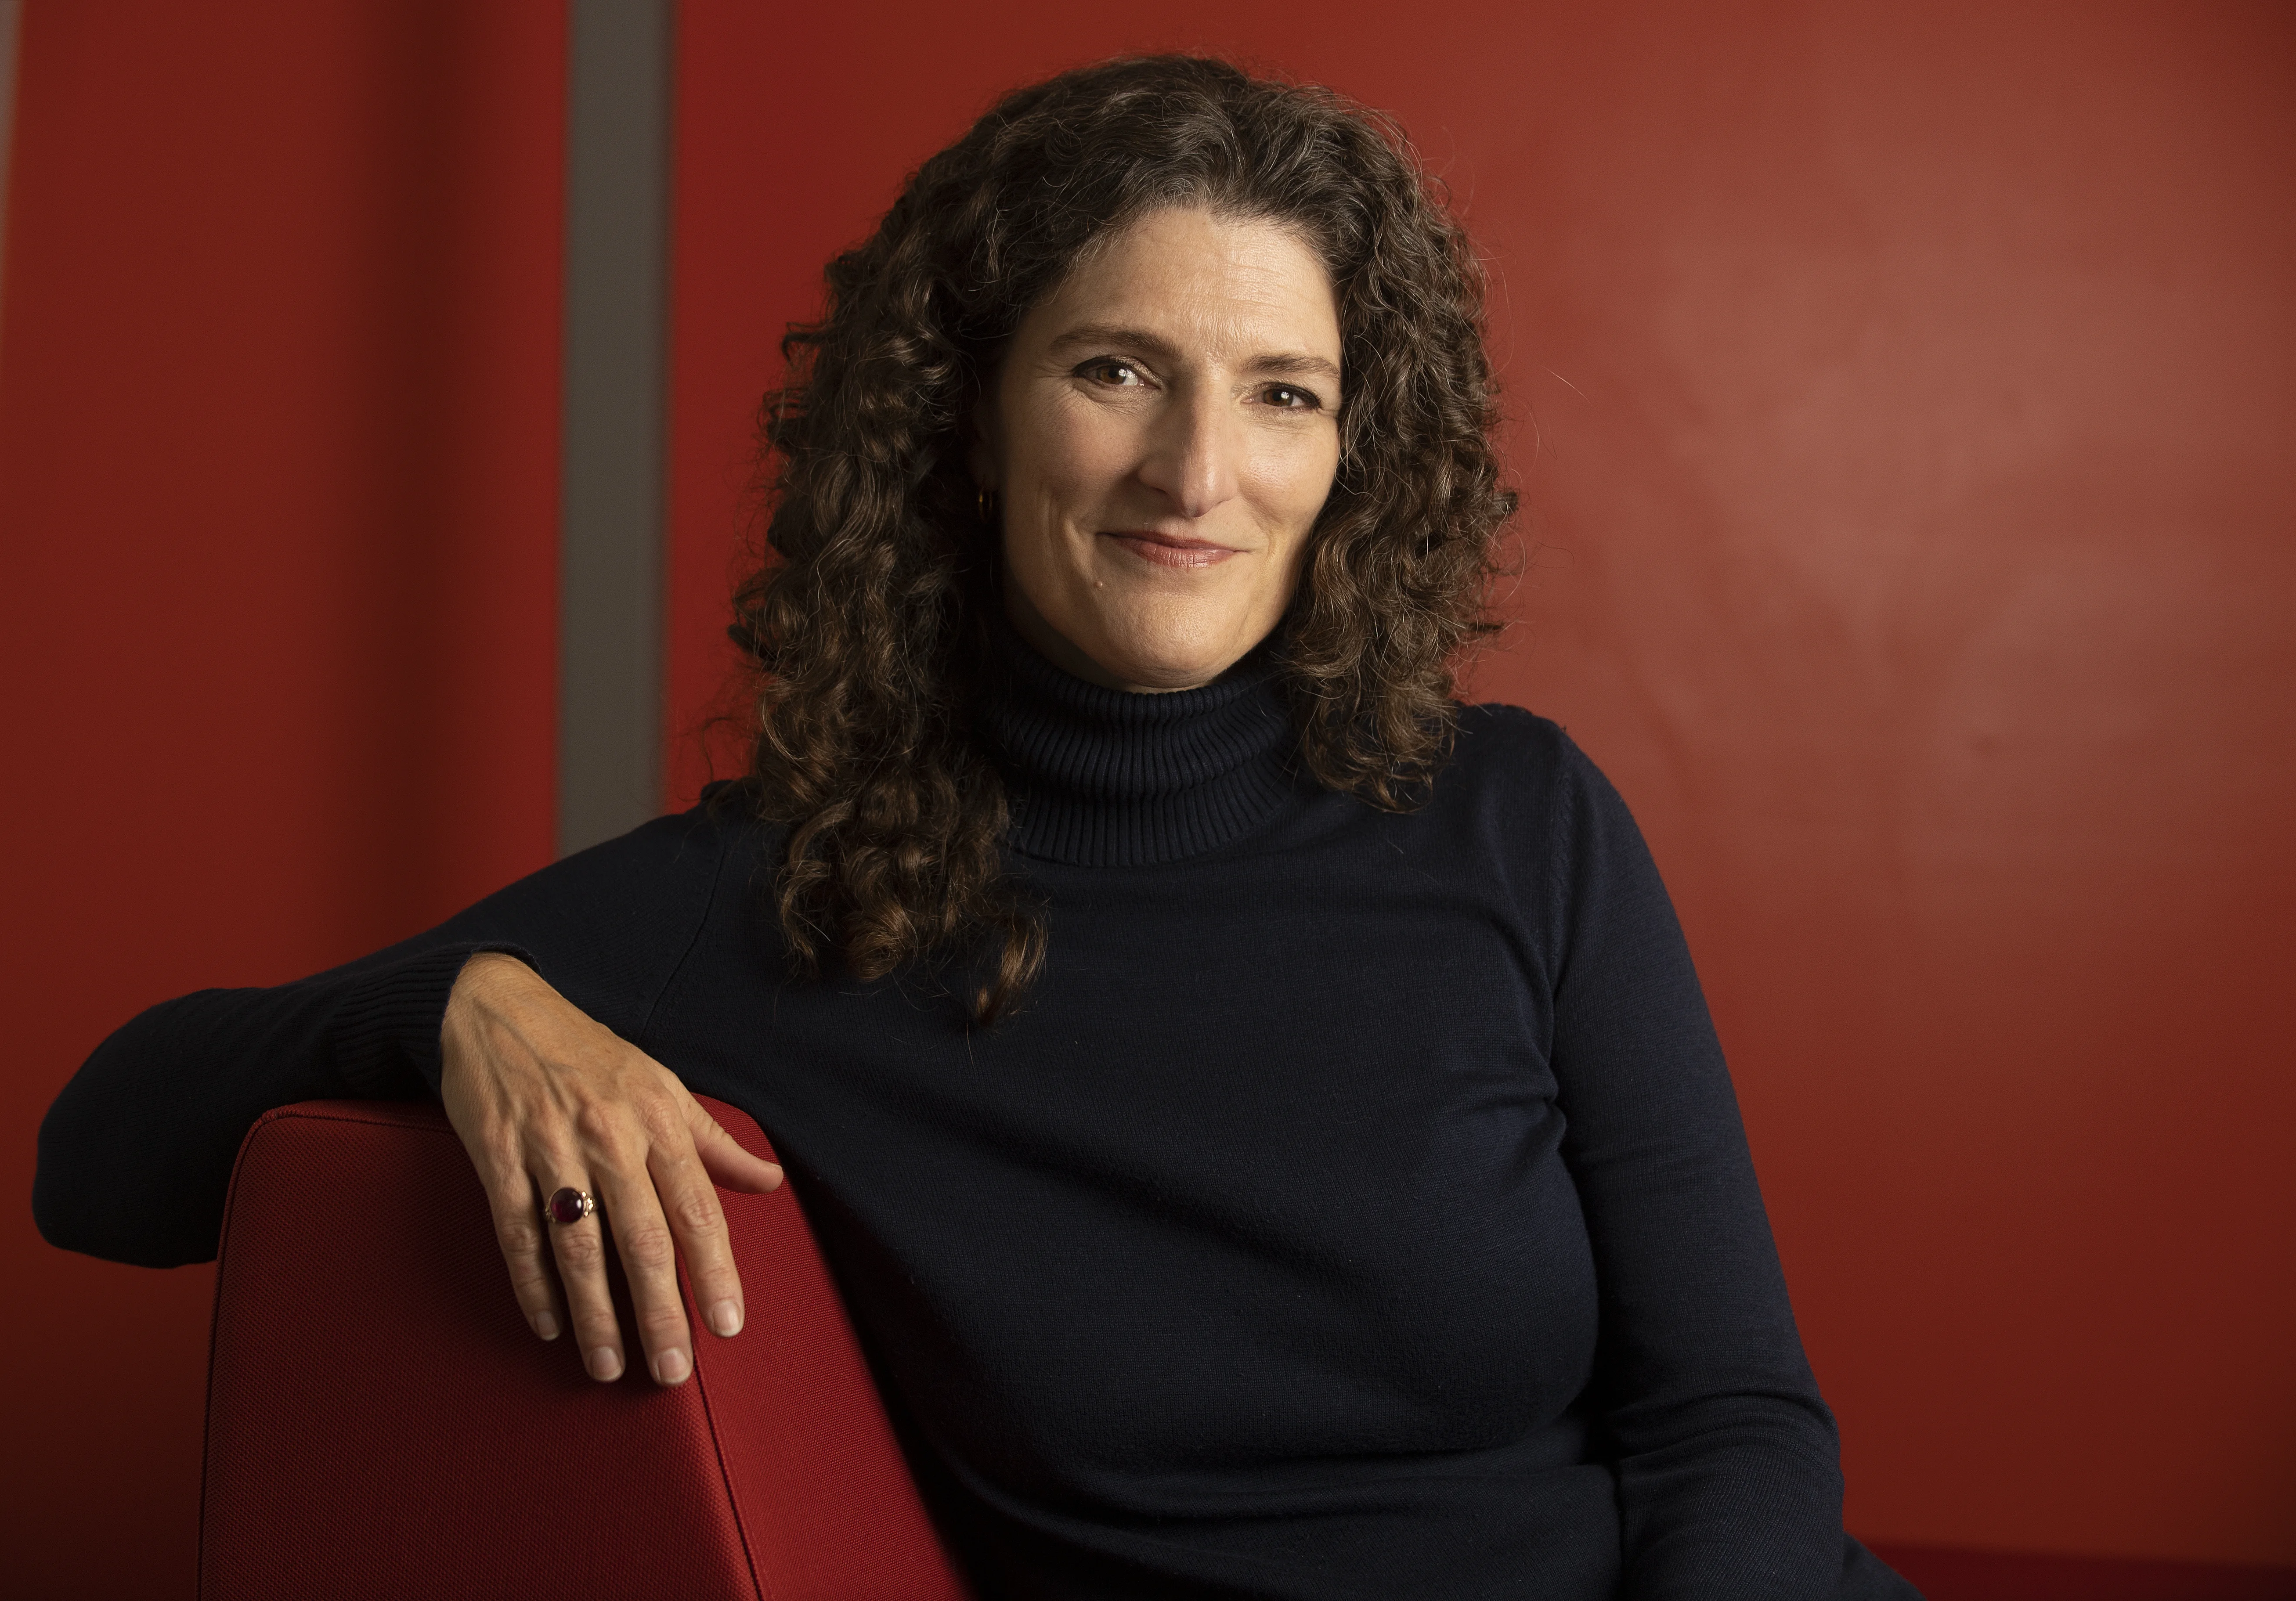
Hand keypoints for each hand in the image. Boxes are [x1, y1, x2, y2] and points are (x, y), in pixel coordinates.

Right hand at [438, 952, 782, 1384]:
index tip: (728, 1324)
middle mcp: (607, 1134)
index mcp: (656, 1117)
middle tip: (672, 1370)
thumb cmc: (590, 1055)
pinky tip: (549, 1326)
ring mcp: (548, 1146)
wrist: (498, 1007)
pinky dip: (532, 1284)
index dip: (715, 1268)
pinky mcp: (496, 1157)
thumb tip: (771, 1180)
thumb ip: (714, 1142)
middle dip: (659, 1310)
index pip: (696, 1205)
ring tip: (610, 1367)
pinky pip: (516, 1233)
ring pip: (577, 1246)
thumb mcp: (662, 1085)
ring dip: (595, 1314)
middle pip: (641, 1237)